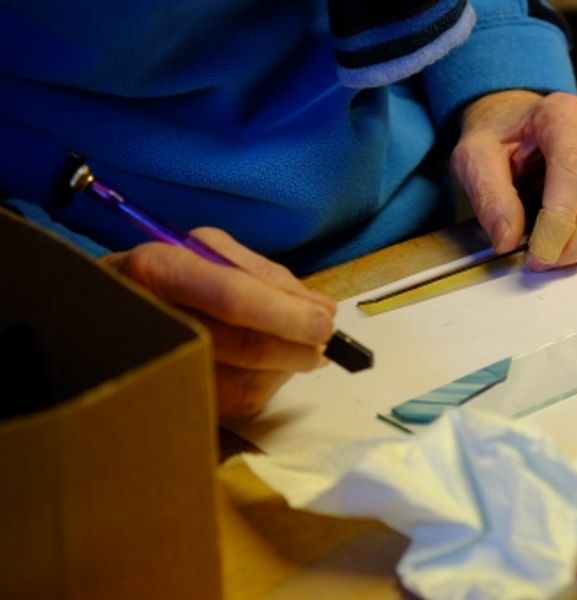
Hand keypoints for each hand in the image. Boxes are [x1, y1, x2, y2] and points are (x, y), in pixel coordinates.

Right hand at [98, 228, 336, 418]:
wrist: (96, 310)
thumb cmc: (165, 273)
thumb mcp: (206, 250)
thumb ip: (264, 274)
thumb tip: (318, 309)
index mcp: (158, 269)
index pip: (232, 298)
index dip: (284, 314)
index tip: (324, 322)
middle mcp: (152, 319)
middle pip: (243, 345)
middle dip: (296, 346)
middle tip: (326, 340)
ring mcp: (159, 366)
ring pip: (246, 381)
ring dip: (288, 367)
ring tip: (305, 349)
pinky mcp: (172, 399)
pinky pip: (236, 401)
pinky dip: (268, 384)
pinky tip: (273, 365)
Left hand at [451, 90, 576, 270]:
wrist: (518, 124)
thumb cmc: (501, 138)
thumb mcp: (474, 157)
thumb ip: (489, 197)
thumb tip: (507, 240)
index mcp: (564, 115)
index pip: (574, 169)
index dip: (559, 220)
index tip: (539, 255)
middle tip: (544, 262)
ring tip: (557, 249)